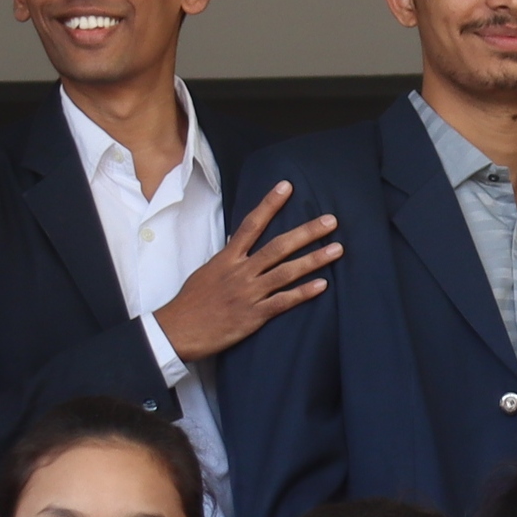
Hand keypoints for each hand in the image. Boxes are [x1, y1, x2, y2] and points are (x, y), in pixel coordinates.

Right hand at [149, 185, 341, 361]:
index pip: (251, 224)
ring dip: (314, 260)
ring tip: (337, 249)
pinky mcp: (254, 316)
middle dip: (306, 232)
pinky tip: (323, 285)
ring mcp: (249, 293)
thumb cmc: (192, 301)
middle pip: (278, 246)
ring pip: (286, 272)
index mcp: (228, 258)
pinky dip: (303, 293)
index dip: (269, 204)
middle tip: (330, 221)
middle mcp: (241, 271)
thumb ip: (227, 257)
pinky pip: (283, 302)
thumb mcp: (207, 271)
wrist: (178, 330)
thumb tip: (238, 241)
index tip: (287, 187)